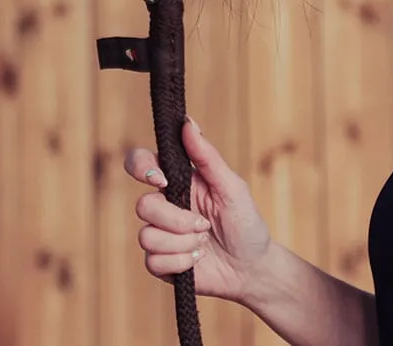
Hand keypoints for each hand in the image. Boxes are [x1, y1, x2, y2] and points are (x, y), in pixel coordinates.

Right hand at [124, 117, 273, 305]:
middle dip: (176, 219)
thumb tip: (187, 122)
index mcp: (178, 180)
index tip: (161, 180)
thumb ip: (207, 156)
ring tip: (203, 243)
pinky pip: (152, 262)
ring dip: (182, 242)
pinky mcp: (161, 263)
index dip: (140, 167)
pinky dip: (180, 262)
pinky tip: (197, 259)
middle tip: (204, 225)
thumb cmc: (245, 222)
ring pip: (146, 236)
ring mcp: (160, 234)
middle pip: (143, 206)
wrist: (252, 268)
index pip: (141, 162)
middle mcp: (165, 205)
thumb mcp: (231, 187)